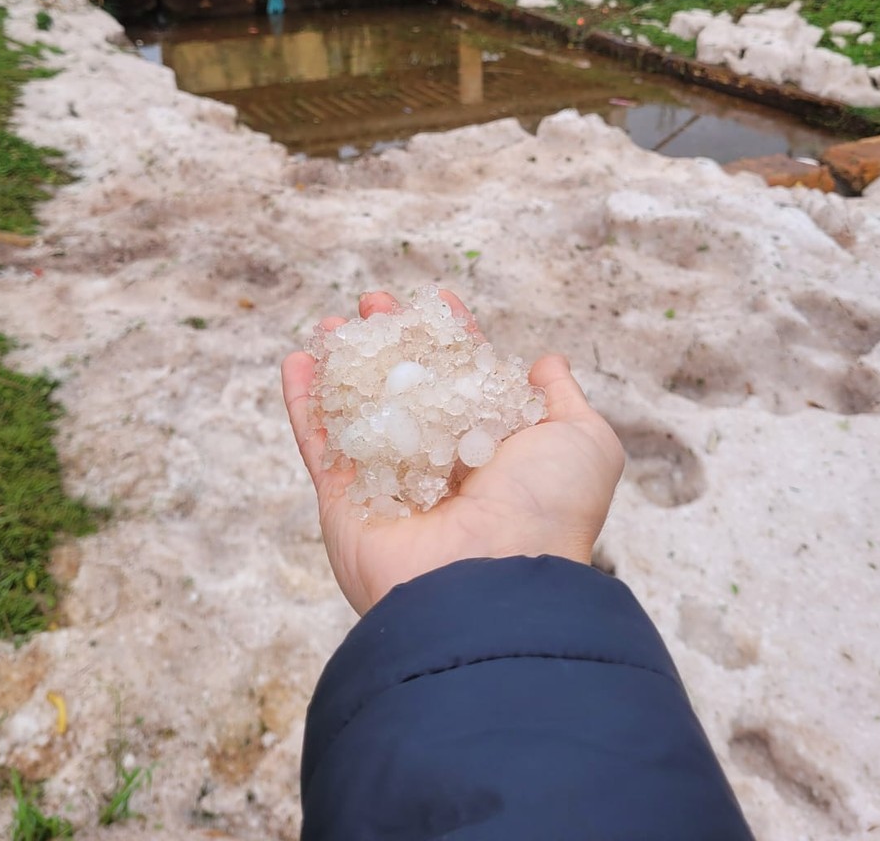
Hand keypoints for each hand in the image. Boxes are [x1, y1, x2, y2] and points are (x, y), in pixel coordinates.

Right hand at [282, 289, 624, 615]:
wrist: (493, 581)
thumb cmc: (546, 509)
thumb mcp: (583, 442)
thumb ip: (561, 399)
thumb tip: (546, 365)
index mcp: (492, 448)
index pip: (466, 379)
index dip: (451, 337)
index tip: (438, 299)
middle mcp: (440, 465)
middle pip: (407, 388)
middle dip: (391, 341)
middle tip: (374, 302)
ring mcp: (389, 483)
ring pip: (358, 410)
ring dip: (343, 364)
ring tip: (333, 324)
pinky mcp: (344, 503)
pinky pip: (319, 445)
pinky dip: (304, 403)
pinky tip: (295, 361)